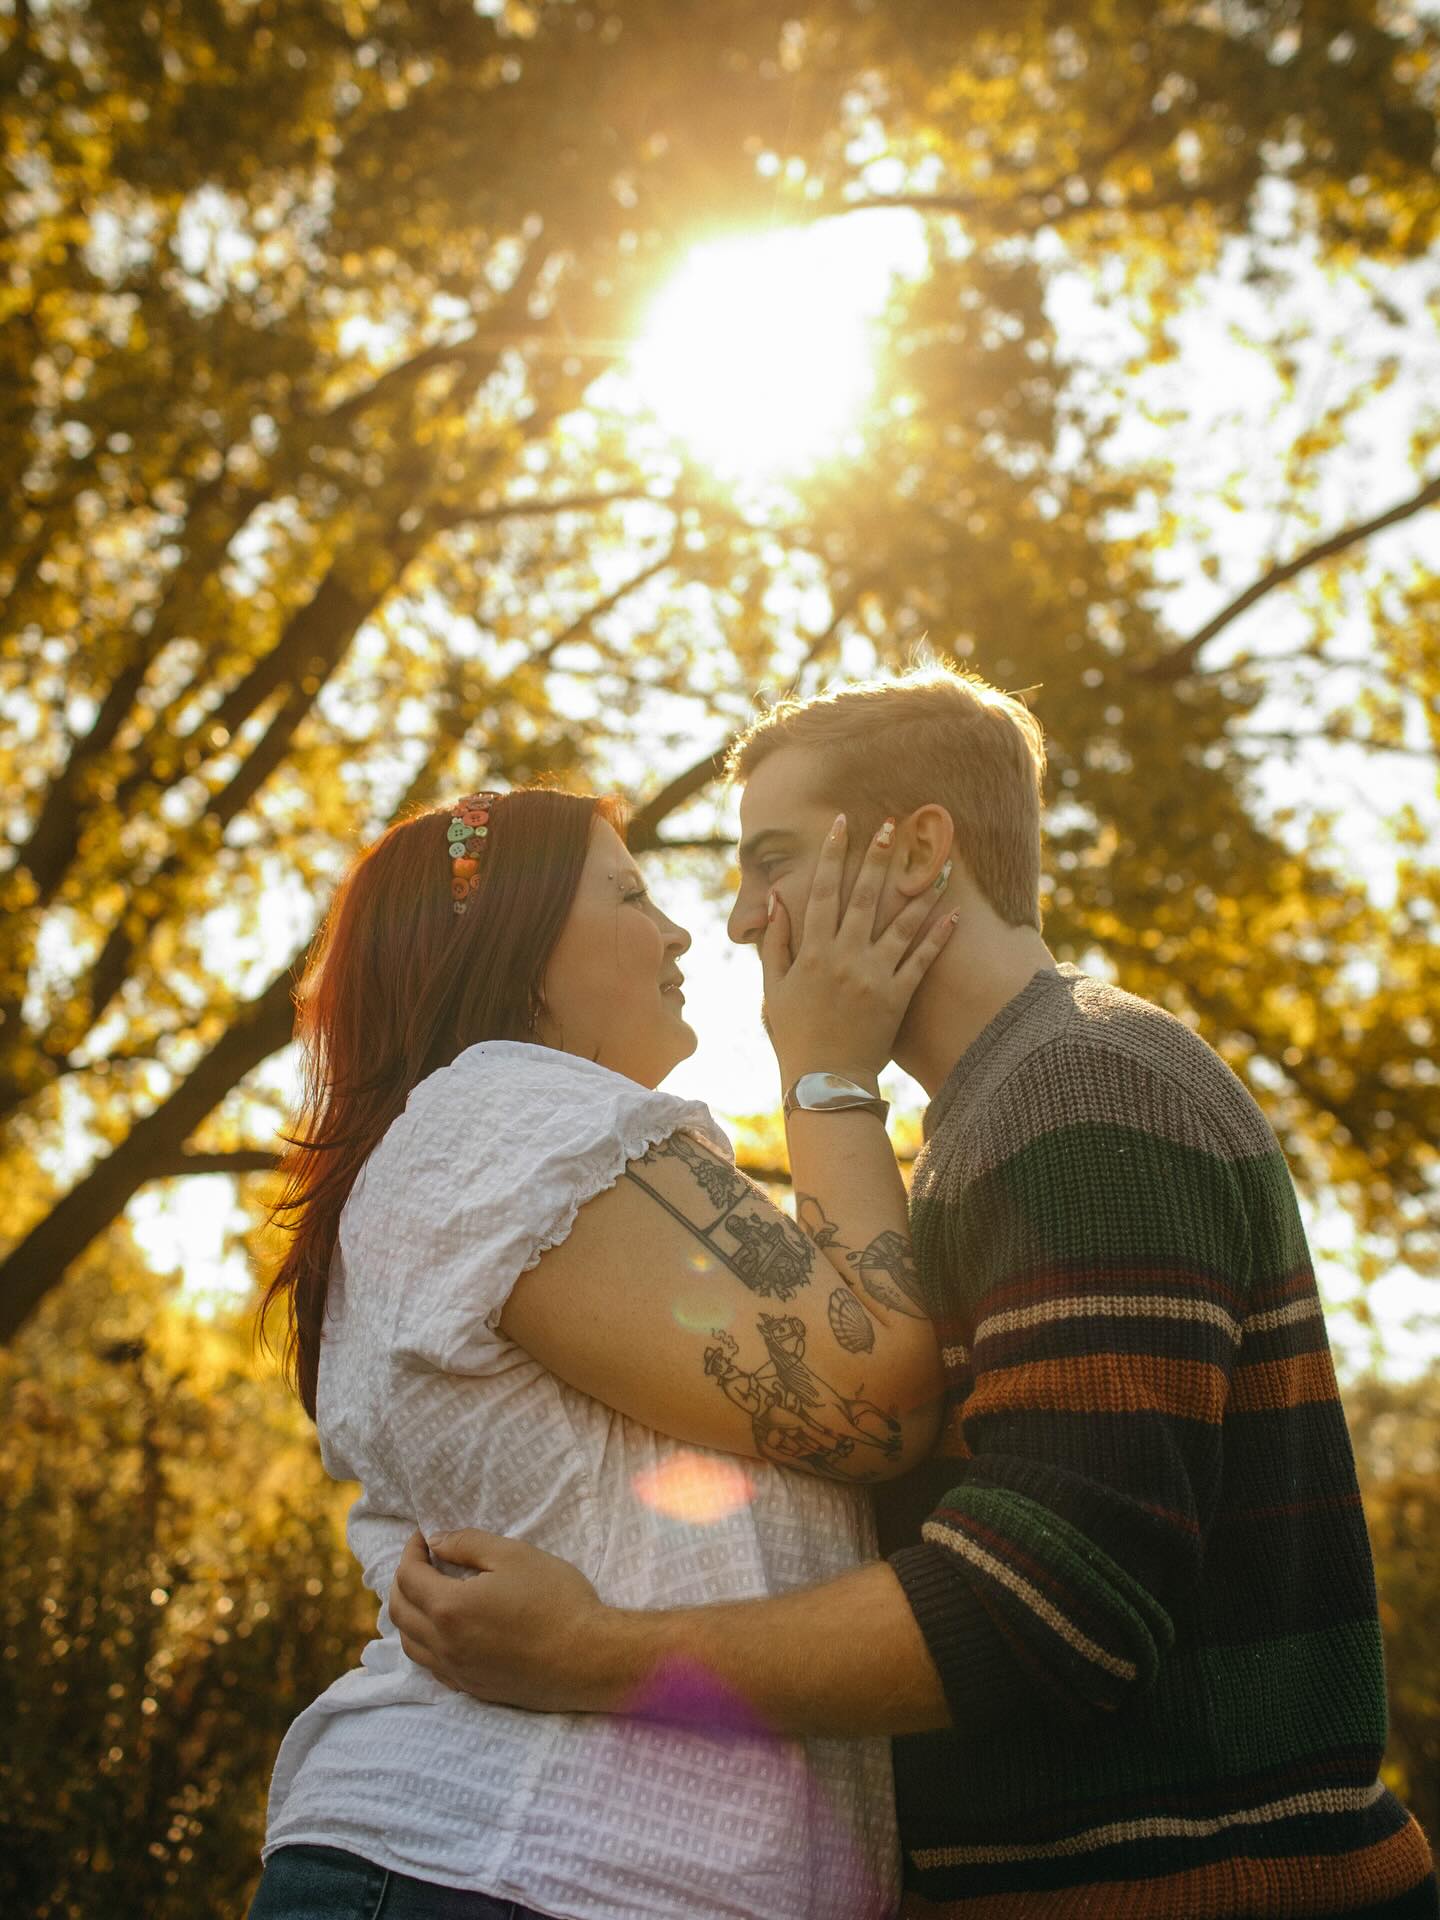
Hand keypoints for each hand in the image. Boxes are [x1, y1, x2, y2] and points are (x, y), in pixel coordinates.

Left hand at [389, 1528, 611, 1711]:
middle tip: (421, 1560)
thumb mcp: (513, 1555)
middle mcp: (444, 1645)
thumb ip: (468, 1544)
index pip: (409, 1576)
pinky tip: (444, 1629)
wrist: (587, 1658)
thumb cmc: (555, 1599)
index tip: (424, 1536)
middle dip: (402, 1579)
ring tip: (427, 1592)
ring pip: (409, 1644)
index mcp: (449, 1608)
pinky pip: (430, 1666)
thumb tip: (435, 1542)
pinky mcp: (471, 1688)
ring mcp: (456, 1671)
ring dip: (408, 1613)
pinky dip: (424, 1642)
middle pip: (399, 1611)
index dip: (411, 1550)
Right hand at [761, 814, 956, 1083]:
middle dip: (878, 857)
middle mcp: (844, 957)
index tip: (842, 824)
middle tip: (893, 824)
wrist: (824, 1081)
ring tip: (936, 860)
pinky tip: (953, 911)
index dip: (833, 855)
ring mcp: (873, 976)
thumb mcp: (773, 986)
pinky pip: (921, 959)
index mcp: (813, 952)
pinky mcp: (897, 997)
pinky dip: (938, 934)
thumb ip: (775, 941)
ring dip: (919, 888)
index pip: (822, 891)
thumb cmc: (794, 1033)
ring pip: (900, 923)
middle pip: (863, 896)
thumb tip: (777, 898)